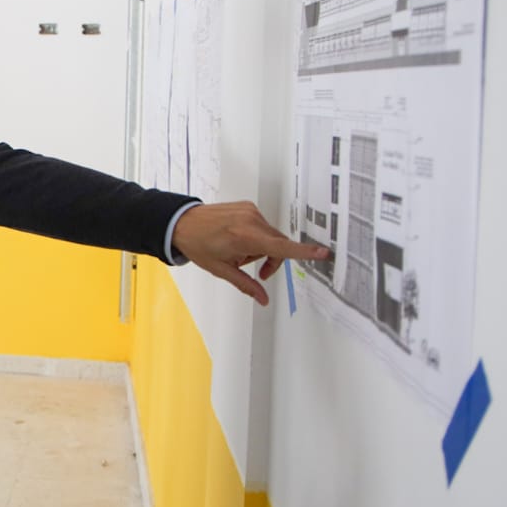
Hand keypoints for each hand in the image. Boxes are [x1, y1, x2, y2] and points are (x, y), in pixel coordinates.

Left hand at [170, 201, 331, 305]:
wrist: (182, 223)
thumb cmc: (198, 245)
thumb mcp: (221, 270)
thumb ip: (246, 285)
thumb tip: (263, 300)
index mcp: (245, 237)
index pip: (281, 248)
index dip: (304, 252)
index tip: (323, 252)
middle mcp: (251, 221)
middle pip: (278, 245)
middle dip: (270, 259)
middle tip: (253, 270)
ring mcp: (250, 211)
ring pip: (271, 236)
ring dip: (261, 247)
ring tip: (238, 251)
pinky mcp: (249, 206)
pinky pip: (262, 226)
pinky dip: (256, 236)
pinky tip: (237, 239)